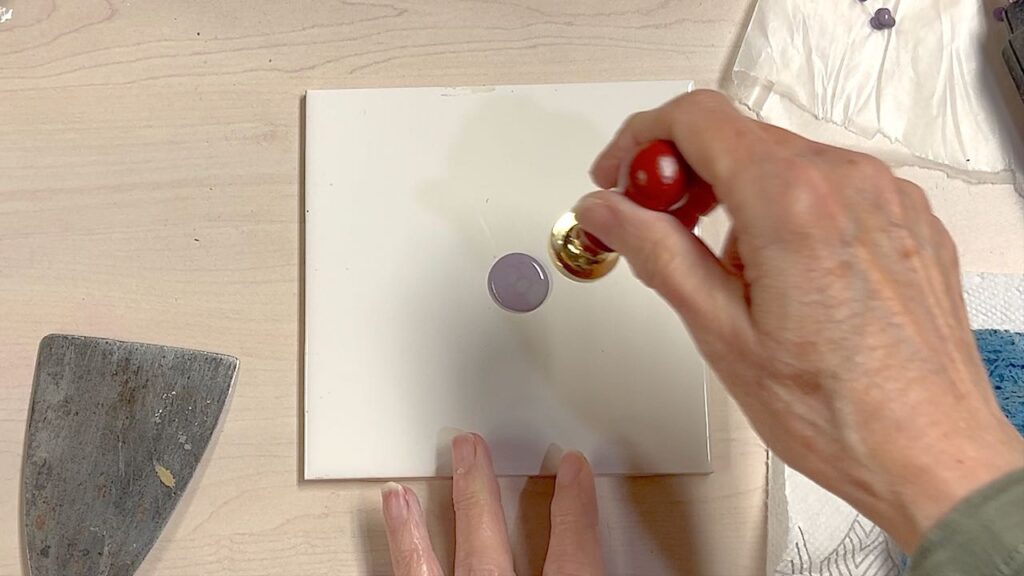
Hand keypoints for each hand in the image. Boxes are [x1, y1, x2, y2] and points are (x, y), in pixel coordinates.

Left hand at [381, 433, 603, 575]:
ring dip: (415, 529)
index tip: (571, 469)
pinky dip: (398, 556)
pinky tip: (388, 535)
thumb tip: (628, 561)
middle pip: (487, 544)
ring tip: (399, 493)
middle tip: (471, 448)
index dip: (573, 507)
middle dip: (479, 491)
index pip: (572, 555)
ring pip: (429, 568)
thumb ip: (592, 570)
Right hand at [576, 90, 1023, 550]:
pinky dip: (787, 210)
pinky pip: (829, 188)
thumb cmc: (838, 411)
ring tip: (727, 273)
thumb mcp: (720, 331)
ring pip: (784, 162)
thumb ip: (655, 252)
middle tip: (654, 226)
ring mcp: (887, 197)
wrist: (930, 454)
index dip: (640, 140)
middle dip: (683, 174)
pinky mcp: (907, 219)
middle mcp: (849, 182)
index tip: (619, 176)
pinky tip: (780, 275)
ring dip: (735, 195)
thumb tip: (606, 210)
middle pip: (739, 136)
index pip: (696, 120)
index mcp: (793, 202)